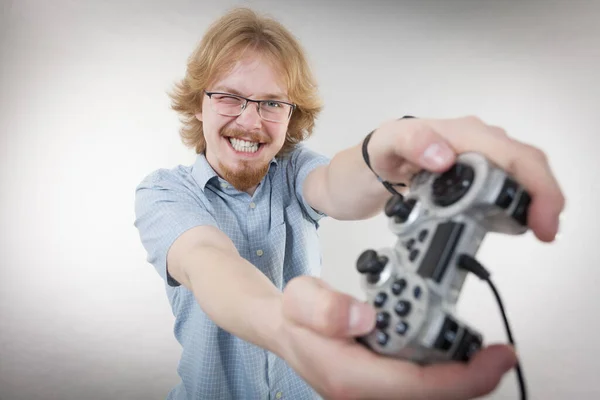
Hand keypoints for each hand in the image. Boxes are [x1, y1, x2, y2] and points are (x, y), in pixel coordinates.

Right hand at [280, 276, 517, 399]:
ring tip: (482, 352)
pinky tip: (453, 352)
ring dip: (460, 377)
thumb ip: (326, 308)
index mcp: (351, 377)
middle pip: (433, 398)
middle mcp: (365, 395)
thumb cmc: (296, 318)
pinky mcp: (381, 387)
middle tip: (499, 353)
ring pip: (430, 396)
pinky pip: (420, 388)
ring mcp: (374, 394)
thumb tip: (364, 318)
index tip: (498, 357)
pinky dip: (445, 373)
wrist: (287, 330)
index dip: (465, 377)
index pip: (418, 387)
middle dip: (471, 379)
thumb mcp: (301, 299)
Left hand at [366, 116, 564, 241]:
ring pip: (516, 174)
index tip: (541, 218)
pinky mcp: (465, 178)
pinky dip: (514, 203)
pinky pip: (500, 186)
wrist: (352, 178)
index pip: (509, 152)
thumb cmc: (364, 162)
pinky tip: (514, 221)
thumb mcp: (381, 148)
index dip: (534, 183)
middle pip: (523, 162)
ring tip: (536, 229)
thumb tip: (447, 157)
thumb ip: (410, 143)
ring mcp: (469, 160)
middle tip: (544, 232)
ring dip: (532, 199)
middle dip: (543, 195)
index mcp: (455, 133)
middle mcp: (469, 143)